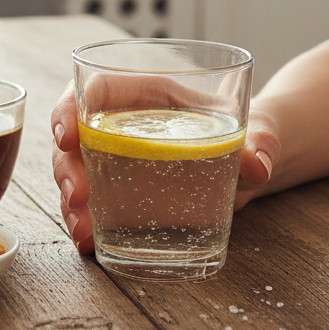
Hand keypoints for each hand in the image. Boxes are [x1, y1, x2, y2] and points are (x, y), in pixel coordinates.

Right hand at [50, 80, 281, 253]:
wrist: (250, 161)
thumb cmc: (246, 130)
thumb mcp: (258, 129)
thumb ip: (261, 140)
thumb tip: (259, 163)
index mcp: (148, 92)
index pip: (96, 88)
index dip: (71, 108)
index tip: (68, 136)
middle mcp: (123, 121)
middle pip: (76, 133)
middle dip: (67, 165)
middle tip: (78, 196)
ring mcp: (117, 156)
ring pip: (76, 169)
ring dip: (69, 199)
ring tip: (82, 230)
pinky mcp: (122, 188)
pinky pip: (91, 200)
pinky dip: (84, 220)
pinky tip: (86, 241)